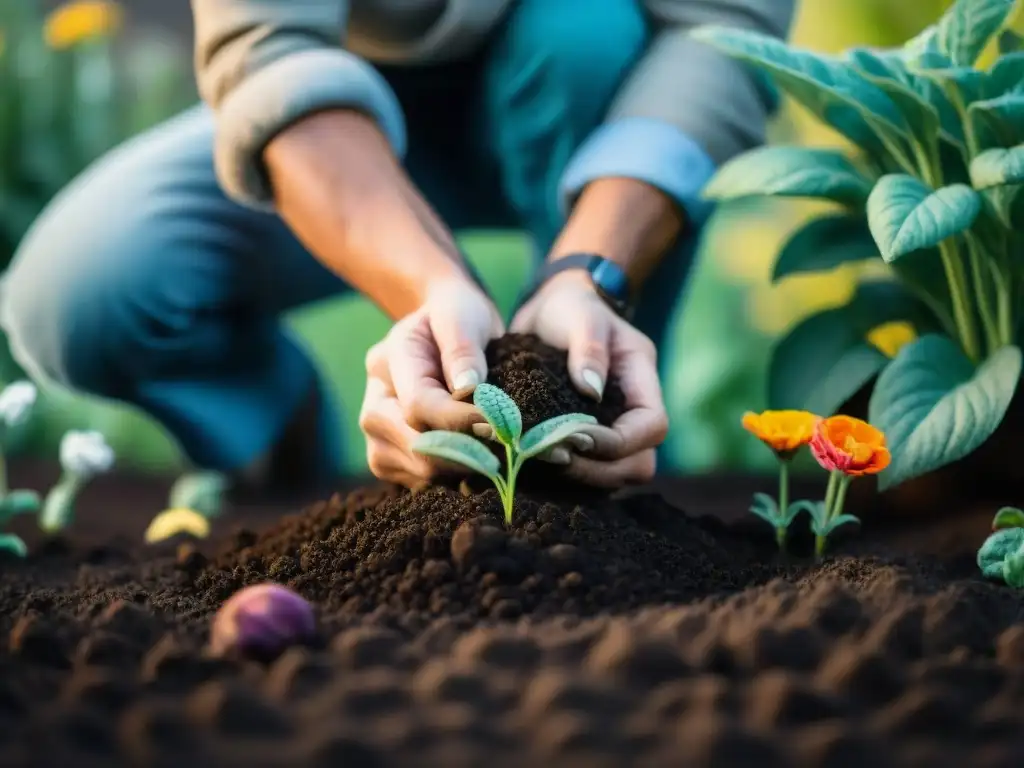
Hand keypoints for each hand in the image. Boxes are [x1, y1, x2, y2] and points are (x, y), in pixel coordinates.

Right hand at [358, 278, 503, 486]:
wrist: (442, 330)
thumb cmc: (456, 317)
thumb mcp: (462, 315)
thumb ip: (462, 346)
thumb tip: (468, 387)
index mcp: (386, 363)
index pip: (419, 405)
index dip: (461, 419)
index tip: (501, 422)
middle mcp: (373, 406)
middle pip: (419, 447)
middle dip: (471, 451)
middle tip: (515, 448)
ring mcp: (378, 439)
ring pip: (424, 473)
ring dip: (471, 468)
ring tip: (508, 453)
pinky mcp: (393, 463)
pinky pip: (428, 483)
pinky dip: (463, 477)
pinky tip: (491, 460)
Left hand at [510, 271, 667, 487]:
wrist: (552, 313)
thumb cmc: (570, 308)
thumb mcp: (581, 315)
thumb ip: (589, 347)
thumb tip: (591, 390)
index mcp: (643, 380)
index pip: (652, 426)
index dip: (618, 441)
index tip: (574, 436)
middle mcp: (634, 411)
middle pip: (639, 463)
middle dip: (597, 469)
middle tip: (549, 457)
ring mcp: (615, 431)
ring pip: (615, 476)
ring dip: (581, 478)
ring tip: (538, 462)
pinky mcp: (590, 443)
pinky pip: (590, 474)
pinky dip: (566, 477)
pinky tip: (534, 465)